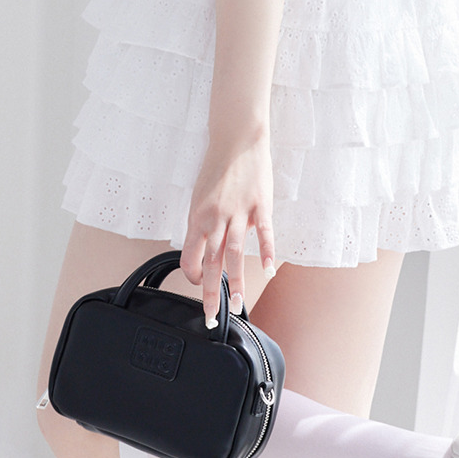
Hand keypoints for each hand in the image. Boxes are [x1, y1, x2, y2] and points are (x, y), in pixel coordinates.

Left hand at [181, 132, 278, 327]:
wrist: (236, 140)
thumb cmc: (217, 167)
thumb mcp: (200, 196)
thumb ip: (203, 223)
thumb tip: (203, 246)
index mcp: (198, 216)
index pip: (190, 255)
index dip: (192, 274)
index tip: (197, 285)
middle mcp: (216, 218)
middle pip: (212, 262)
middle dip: (211, 293)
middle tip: (212, 317)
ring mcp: (239, 212)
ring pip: (235, 254)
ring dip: (236, 282)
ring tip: (238, 305)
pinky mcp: (260, 206)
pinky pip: (263, 233)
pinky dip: (266, 252)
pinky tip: (268, 270)